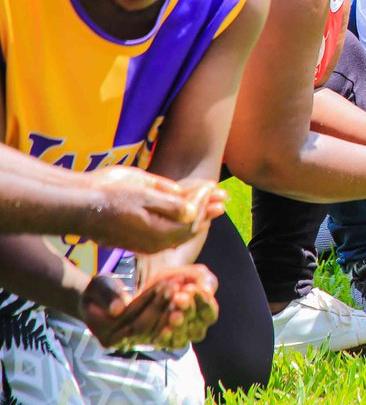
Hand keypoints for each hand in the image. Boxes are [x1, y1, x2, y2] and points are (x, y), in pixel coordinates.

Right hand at [81, 265, 217, 350]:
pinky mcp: (150, 336)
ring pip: (163, 330)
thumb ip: (106, 296)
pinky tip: (189, 297)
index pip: (136, 322)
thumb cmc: (98, 291)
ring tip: (187, 289)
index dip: (152, 302)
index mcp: (108, 336)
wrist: (99, 300)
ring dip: (176, 309)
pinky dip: (180, 314)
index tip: (167, 284)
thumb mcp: (97, 287)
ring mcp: (138, 342)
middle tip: (180, 284)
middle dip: (166, 305)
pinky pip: (169, 331)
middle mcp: (124, 344)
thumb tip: (118, 309)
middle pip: (152, 327)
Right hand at [83, 167, 226, 254]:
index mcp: (160, 234)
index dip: (205, 203)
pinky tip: (185, 212)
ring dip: (196, 215)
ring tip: (211, 200)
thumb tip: (194, 212)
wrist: (76, 206)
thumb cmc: (109, 196)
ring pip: (179, 230)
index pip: (193, 220)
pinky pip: (166, 232)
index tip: (214, 186)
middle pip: (190, 227)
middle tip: (223, 196)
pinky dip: (179, 219)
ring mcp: (145, 244)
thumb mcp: (144, 195)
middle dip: (207, 210)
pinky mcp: (136, 240)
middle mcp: (155, 244)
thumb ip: (171, 205)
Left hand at [134, 265, 219, 350]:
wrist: (160, 283)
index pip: (209, 313)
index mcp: (207, 315)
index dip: (203, 302)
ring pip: (181, 337)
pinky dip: (165, 337)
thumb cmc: (184, 279)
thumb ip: (205, 281)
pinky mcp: (161, 340)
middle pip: (195, 328)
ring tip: (172, 313)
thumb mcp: (198, 274)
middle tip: (179, 298)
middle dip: (187, 311)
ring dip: (177, 325)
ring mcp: (178, 337)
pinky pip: (165, 343)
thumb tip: (207, 291)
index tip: (192, 288)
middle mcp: (195, 330)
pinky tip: (166, 329)